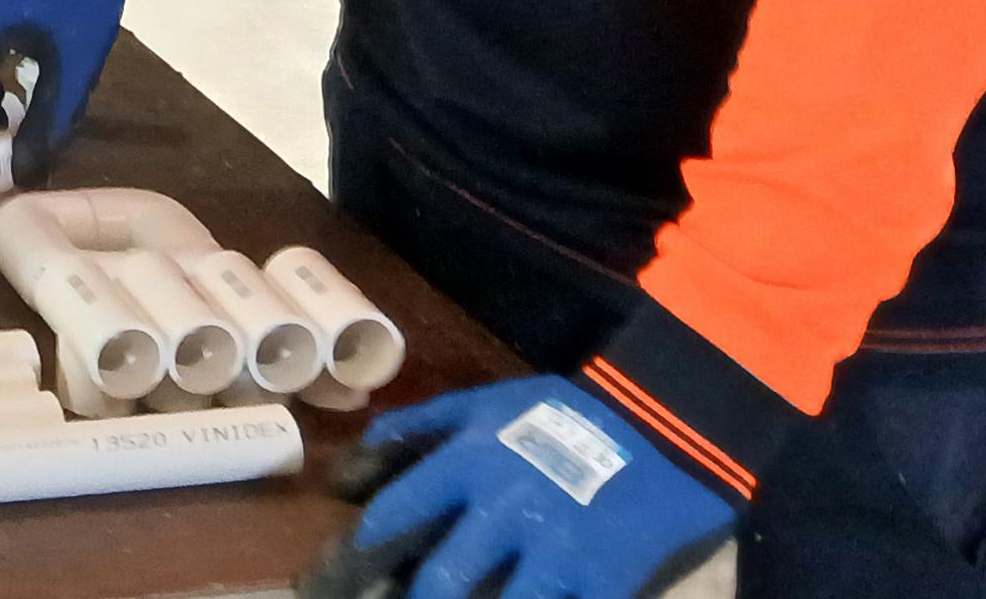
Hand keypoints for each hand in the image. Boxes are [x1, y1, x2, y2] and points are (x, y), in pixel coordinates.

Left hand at [298, 378, 736, 598]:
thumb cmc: (568, 413)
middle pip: (438, 580)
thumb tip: (346, 478)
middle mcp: (503, 508)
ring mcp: (555, 549)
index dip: (352, 560)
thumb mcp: (487, 405)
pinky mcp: (602, 581)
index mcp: (469, 462)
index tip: (316, 588)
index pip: (393, 518)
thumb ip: (417, 433)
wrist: (668, 423)